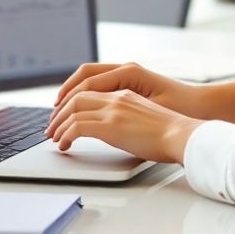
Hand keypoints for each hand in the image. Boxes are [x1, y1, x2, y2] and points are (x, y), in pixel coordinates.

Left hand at [47, 87, 201, 162]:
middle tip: (52, 127)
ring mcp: (113, 110)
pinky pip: (77, 126)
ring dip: (59, 124)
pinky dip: (66, 134)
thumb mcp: (146, 116)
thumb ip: (128, 117)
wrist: (183, 135)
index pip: (89, 89)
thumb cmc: (171, 133)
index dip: (71, 101)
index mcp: (125, 93)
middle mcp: (117, 97)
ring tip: (54, 137)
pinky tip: (64, 144)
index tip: (63, 114)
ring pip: (72, 109)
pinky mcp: (111, 125)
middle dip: (59, 112)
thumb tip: (116, 130)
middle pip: (76, 97)